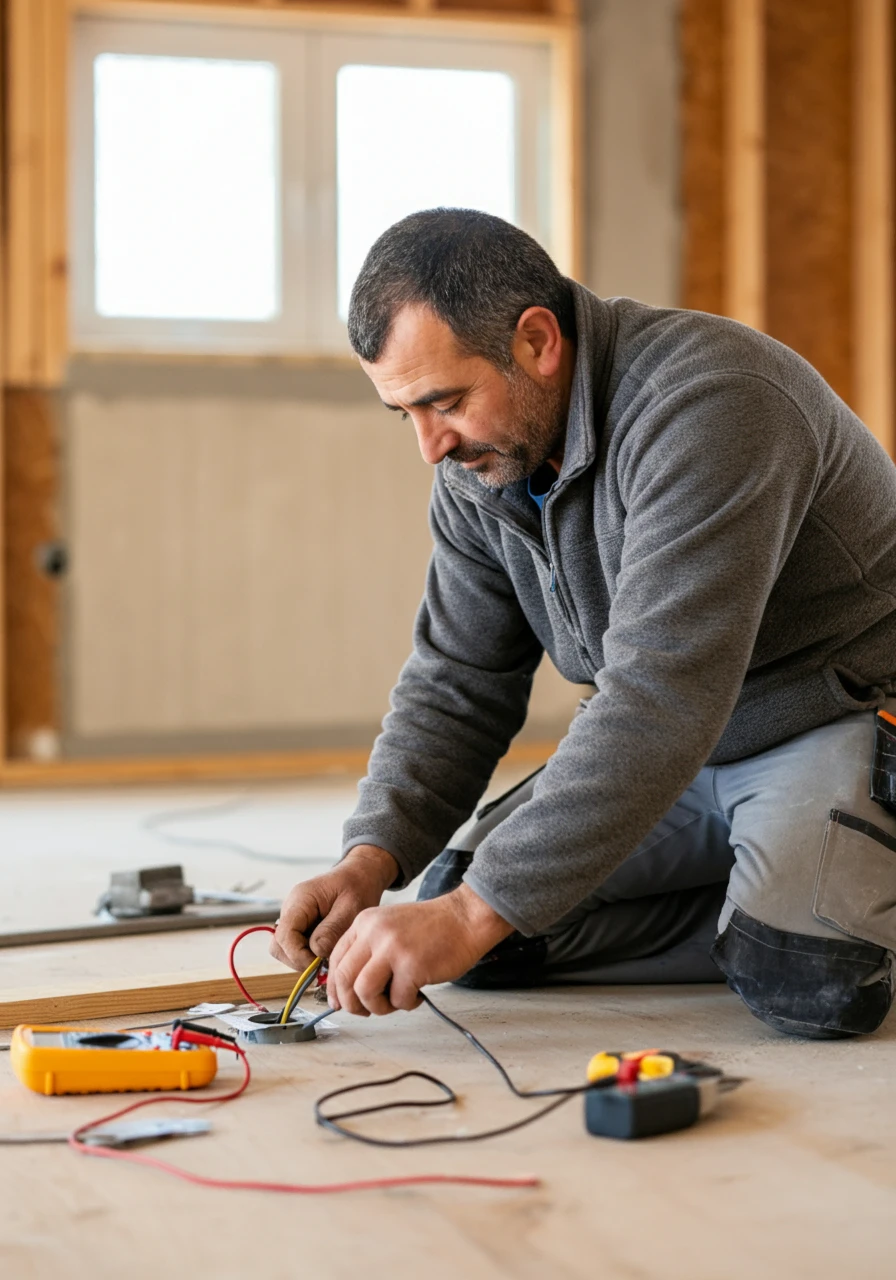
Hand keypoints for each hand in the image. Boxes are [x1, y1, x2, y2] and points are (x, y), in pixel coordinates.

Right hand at [270, 845, 397, 971]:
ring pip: (285, 950)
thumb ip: (333, 929)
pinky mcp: (300, 927)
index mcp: (300, 899)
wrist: (359, 876)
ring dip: (304, 959)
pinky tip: (328, 951)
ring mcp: (294, 919)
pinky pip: (296, 948)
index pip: (285, 935)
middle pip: (279, 946)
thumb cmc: (357, 887)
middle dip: (299, 960)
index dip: (298, 956)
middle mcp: (291, 909)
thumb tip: (316, 953)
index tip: (320, 965)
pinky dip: (309, 955)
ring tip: (329, 956)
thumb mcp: (352, 907)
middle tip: (325, 964)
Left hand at [327, 884, 514, 1015]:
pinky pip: (398, 999)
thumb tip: (348, 991)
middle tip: (366, 1011)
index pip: (335, 959)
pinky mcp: (413, 965)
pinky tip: (418, 995)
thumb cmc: (431, 928)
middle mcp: (374, 933)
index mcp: (365, 922)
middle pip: (344, 977)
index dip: (336, 987)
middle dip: (352, 1003)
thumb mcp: (389, 927)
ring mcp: (393, 948)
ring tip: (395, 1002)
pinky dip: (407, 1004)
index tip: (341, 1002)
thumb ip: (368, 950)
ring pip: (364, 991)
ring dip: (377, 1007)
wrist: (465, 918)